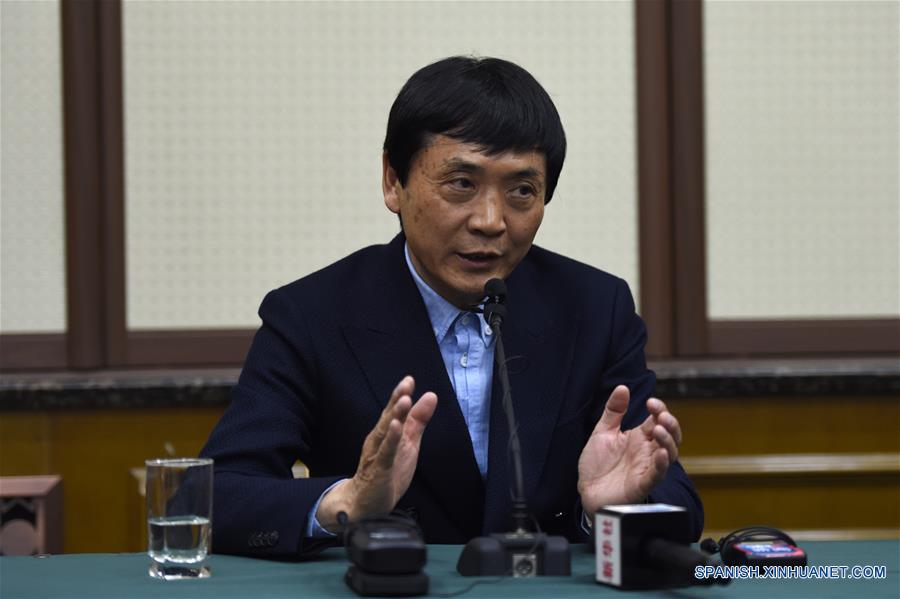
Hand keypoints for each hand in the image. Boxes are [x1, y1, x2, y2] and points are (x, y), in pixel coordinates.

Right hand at [316, 376, 436, 530]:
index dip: (400, 395)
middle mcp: (378, 440)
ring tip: (404, 400)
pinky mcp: (379, 470)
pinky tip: (395, 427)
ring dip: (394, 415)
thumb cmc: (387, 472)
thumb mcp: (409, 443)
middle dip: (397, 400)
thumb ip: (418, 420)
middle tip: (406, 384)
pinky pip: (384, 453)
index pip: (393, 411)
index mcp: (386, 433)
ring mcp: (377, 454)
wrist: (366, 504)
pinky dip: (390, 440)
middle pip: (388, 417)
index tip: (409, 379)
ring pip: (385, 432)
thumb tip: (430, 396)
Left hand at [577, 385, 681, 514]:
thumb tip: (622, 387)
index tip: (651, 401)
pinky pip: (656, 475)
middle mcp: (647, 452)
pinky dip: (661, 464)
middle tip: (662, 415)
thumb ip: (613, 411)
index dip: (660, 410)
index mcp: (639, 438)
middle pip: (670, 436)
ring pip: (669, 454)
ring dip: (668, 441)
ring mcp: (646, 468)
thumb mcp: (603, 432)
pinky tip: (660, 453)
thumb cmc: (598, 465)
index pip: (658, 420)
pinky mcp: (641, 484)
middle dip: (671, 424)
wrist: (586, 492)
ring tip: (660, 430)